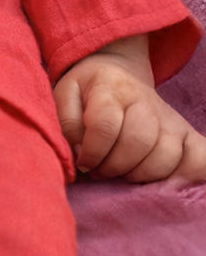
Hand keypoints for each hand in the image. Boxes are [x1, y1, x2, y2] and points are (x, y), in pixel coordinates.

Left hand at [54, 41, 205, 184]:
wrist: (115, 72)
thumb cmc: (86, 90)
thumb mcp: (64, 94)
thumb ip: (67, 122)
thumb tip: (81, 151)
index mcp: (111, 87)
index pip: (105, 125)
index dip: (92, 152)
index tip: (83, 163)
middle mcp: (144, 100)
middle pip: (139, 141)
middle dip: (115, 166)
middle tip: (100, 171)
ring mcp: (168, 116)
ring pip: (167, 153)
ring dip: (142, 173)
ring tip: (123, 174)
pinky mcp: (184, 131)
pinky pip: (199, 155)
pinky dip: (192, 172)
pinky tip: (172, 183)